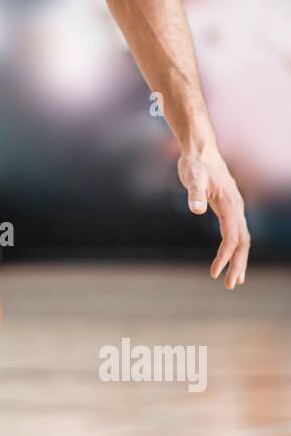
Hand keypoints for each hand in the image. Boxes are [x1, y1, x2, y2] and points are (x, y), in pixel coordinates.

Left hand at [177, 145, 249, 288]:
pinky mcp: (228, 208)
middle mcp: (236, 208)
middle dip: (237, 264)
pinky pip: (236, 232)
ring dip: (238, 260)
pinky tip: (229, 258)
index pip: (231, 236)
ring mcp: (234, 208)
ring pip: (242, 238)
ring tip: (233, 280)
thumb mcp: (192, 177)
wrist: (201, 150)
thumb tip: (195, 209)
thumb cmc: (195, 164)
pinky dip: (235, 248)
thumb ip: (194, 193)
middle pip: (242, 242)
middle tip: (230, 285)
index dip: (224, 256)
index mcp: (229, 204)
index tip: (214, 273)